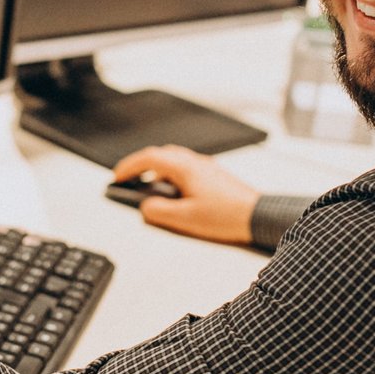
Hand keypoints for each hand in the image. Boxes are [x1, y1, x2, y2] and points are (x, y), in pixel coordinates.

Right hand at [111, 145, 259, 245]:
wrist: (257, 215)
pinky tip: (173, 193)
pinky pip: (185, 168)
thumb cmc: (226, 215)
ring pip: (173, 160)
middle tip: (128, 179)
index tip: (117, 177)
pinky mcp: (213, 176)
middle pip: (160, 154)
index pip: (148, 158)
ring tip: (148, 189)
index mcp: (185, 168)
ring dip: (156, 171)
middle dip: (140, 166)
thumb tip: (146, 207)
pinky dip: (171, 176)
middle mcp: (195, 162)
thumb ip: (158, 211)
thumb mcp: (184, 218)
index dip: (128, 167)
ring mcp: (205, 167)